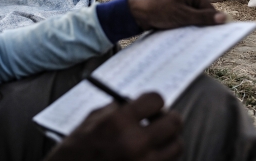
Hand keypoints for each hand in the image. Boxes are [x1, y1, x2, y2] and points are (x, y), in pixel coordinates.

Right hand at [45, 93, 182, 160]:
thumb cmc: (78, 148)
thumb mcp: (93, 120)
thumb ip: (119, 109)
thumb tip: (141, 103)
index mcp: (118, 122)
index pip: (156, 100)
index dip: (154, 101)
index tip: (151, 105)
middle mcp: (134, 143)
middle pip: (173, 122)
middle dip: (168, 118)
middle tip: (161, 119)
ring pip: (176, 146)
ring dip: (168, 140)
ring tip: (154, 139)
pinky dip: (161, 157)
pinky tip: (146, 154)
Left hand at [128, 0, 225, 30]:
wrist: (138, 14)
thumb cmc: (160, 11)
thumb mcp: (183, 16)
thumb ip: (203, 18)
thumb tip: (224, 19)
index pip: (210, 10)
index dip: (211, 23)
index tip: (211, 36)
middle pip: (204, 16)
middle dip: (202, 26)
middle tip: (200, 38)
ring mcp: (184, 6)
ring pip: (196, 21)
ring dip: (194, 29)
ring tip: (190, 37)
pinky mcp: (178, 14)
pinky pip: (188, 23)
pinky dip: (187, 29)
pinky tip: (185, 36)